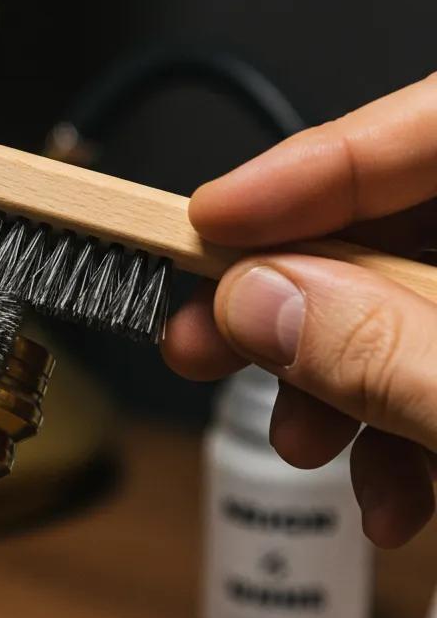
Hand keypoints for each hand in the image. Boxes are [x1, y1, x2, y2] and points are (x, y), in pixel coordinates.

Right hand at [162, 73, 436, 547]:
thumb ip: (385, 353)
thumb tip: (259, 301)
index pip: (436, 125)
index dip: (307, 166)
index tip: (204, 218)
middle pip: (401, 223)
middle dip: (296, 294)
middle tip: (206, 337)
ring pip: (412, 306)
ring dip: (337, 380)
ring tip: (301, 442)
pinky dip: (399, 430)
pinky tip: (387, 491)